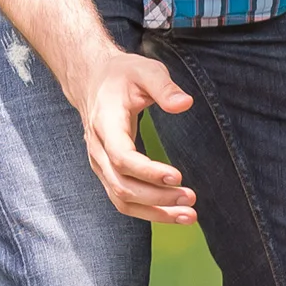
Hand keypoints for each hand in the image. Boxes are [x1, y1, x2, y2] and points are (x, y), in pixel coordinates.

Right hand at [76, 51, 197, 223]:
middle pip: (123, 185)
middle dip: (157, 197)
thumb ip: (164, 87)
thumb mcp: (146, 70)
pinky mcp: (108, 172)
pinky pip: (124, 200)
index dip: (148, 171)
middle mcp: (98, 149)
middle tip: (191, 199)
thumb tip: (185, 104)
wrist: (93, 81)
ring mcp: (100, 164)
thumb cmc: (124, 75)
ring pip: (122, 199)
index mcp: (106, 124)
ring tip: (189, 215)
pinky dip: (149, 211)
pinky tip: (175, 214)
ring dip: (155, 211)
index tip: (177, 176)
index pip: (122, 156)